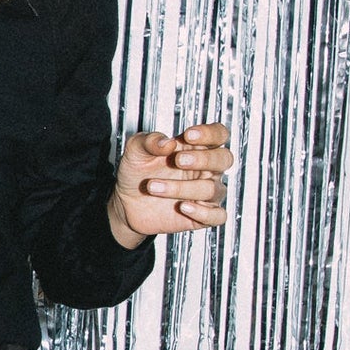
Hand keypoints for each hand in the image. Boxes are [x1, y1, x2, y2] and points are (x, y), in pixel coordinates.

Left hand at [107, 122, 232, 246]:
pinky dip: (203, 213)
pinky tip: (183, 207)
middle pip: (224, 159)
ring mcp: (204, 193)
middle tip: (178, 160)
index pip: (219, 134)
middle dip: (203, 159)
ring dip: (183, 188)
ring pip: (213, 189)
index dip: (210, 133)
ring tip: (154, 187)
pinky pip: (217, 216)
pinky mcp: (201, 215)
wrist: (125, 202)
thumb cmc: (137, 172)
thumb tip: (166, 143)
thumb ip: (150, 141)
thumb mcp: (136, 150)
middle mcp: (204, 169)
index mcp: (195, 148)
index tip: (188, 135)